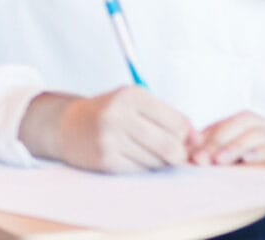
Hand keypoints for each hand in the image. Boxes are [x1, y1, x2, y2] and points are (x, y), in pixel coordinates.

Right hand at [20, 87, 194, 173]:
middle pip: (169, 145)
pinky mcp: (106, 159)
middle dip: (178, 154)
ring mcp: (111, 138)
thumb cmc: (108, 113)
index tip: (188, 141)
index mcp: (131, 95)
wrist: (67, 125)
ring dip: (159, 162)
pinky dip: (143, 167)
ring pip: (156, 161)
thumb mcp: (134, 102)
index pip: (176, 122)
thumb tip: (197, 138)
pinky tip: (134, 158)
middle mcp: (120, 115)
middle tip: (175, 155)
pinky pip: (140, 170)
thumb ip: (165, 116)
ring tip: (149, 152)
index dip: (187, 135)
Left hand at [187, 112, 264, 167]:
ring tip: (220, 160)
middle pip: (239, 125)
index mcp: (247, 122)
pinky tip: (248, 159)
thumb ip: (215, 152)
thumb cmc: (260, 164)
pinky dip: (262, 152)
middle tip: (202, 158)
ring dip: (236, 147)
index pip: (223, 125)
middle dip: (218, 141)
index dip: (206, 138)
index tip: (191, 155)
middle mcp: (263, 124)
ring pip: (256, 134)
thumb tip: (189, 155)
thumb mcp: (235, 158)